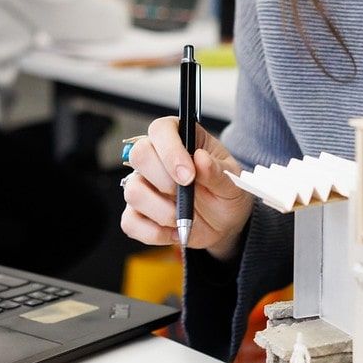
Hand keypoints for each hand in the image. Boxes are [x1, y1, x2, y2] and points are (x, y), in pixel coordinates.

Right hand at [120, 116, 253, 260]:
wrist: (224, 224)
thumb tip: (201, 159)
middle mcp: (156, 158)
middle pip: (138, 155)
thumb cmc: (225, 193)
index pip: (160, 130)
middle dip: (164, 181)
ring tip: (186, 217)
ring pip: (133, 192)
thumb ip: (218, 171)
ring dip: (163, 211)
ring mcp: (143, 185)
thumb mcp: (232, 182)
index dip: (171, 151)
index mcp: (180, 139)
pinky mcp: (137, 213)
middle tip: (188, 194)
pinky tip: (175, 231)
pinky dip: (155, 232)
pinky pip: (130, 222)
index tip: (189, 175)